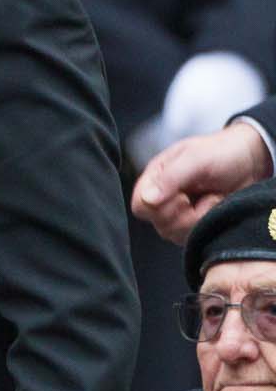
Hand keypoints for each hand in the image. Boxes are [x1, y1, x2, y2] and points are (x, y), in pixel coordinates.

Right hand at [134, 119, 273, 243]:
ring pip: (175, 233)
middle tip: (201, 197)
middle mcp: (162, 198)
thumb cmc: (222, 152)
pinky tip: (214, 208)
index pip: (140, 206)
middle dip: (184, 215)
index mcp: (155, 178)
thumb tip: (147, 200)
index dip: (158, 208)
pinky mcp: (194, 225)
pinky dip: (206, 225)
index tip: (182, 197)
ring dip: (198, 219)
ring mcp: (178, 213)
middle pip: (158, 223)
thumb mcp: (196, 159)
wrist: (251, 161)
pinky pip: (191, 237)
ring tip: (211, 200)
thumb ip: (170, 178)